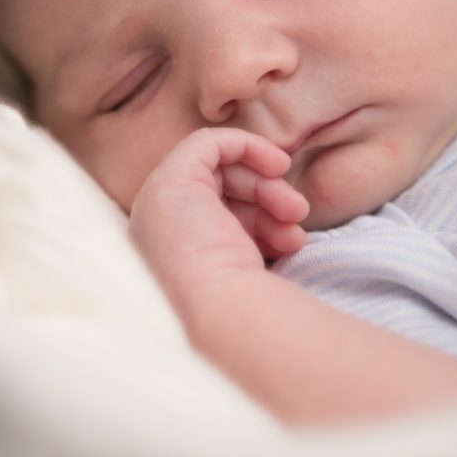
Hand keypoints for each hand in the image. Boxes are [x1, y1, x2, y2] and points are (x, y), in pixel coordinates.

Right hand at [128, 127, 308, 318]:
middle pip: (220, 191)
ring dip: (268, 184)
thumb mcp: (250, 271)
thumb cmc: (241, 309)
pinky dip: (247, 145)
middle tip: (298, 217)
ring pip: (220, 169)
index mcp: (171, 254)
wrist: (221, 314)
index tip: (292, 230)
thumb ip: (255, 245)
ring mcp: (159, 201)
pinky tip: (279, 165)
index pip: (217, 217)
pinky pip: (209, 141)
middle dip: (267, 197)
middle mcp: (158, 227)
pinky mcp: (171, 178)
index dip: (258, 216)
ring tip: (297, 213)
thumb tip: (288, 230)